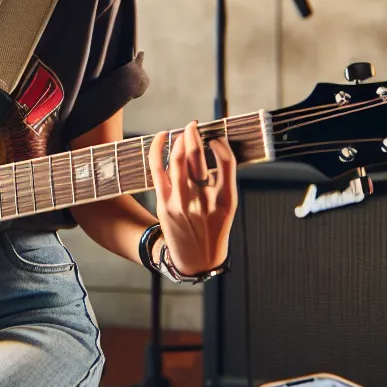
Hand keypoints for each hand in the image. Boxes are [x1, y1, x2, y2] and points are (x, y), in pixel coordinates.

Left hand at [150, 121, 237, 275]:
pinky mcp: (165, 205)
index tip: (217, 137)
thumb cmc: (214, 229)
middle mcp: (204, 201)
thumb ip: (223, 181)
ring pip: (178, 161)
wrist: (197, 260)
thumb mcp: (228, 208)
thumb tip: (216, 148)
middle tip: (194, 126)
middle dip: (194, 135)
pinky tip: (162, 137)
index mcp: (226, 200)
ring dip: (180, 140)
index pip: (227, 162)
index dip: (221, 144)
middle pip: (198, 157)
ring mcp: (182, 203)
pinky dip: (158, 151)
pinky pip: (158, 171)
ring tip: (184, 131)